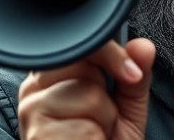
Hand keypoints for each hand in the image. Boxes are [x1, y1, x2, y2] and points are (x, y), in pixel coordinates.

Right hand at [18, 38, 155, 139]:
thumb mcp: (127, 110)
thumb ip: (135, 75)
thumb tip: (143, 45)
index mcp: (53, 75)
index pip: (80, 42)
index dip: (110, 54)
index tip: (130, 74)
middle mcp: (34, 88)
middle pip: (82, 61)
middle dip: (105, 88)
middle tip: (100, 116)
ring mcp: (30, 110)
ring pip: (87, 91)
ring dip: (103, 117)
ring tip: (93, 134)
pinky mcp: (36, 133)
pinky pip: (83, 121)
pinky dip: (96, 136)